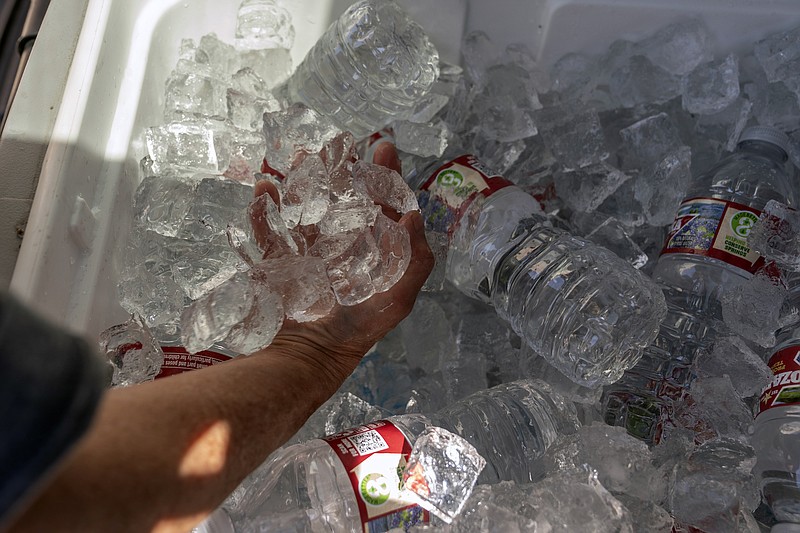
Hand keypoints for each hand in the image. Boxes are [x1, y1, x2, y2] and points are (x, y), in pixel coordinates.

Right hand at [252, 143, 433, 382]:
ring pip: (305, 204)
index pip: (381, 203)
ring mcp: (308, 248)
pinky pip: (270, 228)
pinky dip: (264, 208)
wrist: (313, 353)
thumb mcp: (399, 297)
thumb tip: (415, 214)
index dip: (384, 175)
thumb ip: (414, 260)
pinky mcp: (280, 258)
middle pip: (342, 195)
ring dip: (301, 178)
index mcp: (372, 247)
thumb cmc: (361, 325)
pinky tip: (264, 188)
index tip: (383, 147)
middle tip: (336, 144)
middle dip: (339, 167)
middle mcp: (341, 241)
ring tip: (299, 156)